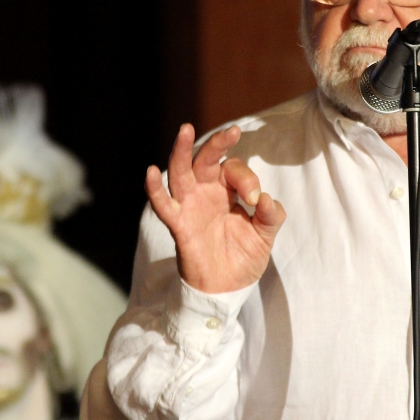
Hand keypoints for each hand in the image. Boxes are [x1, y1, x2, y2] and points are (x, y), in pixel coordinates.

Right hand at [145, 124, 286, 293]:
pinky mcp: (179, 225)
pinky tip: (150, 172)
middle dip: (217, 144)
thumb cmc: (243, 258)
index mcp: (226, 190)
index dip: (246, 179)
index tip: (254, 200)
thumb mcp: (265, 236)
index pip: (233, 170)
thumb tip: (264, 199)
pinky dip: (155, 189)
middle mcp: (206, 192)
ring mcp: (190, 206)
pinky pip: (164, 205)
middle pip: (205, 159)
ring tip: (186, 130)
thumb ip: (270, 216)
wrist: (227, 289)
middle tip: (232, 132)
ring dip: (181, 151)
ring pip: (180, 172)